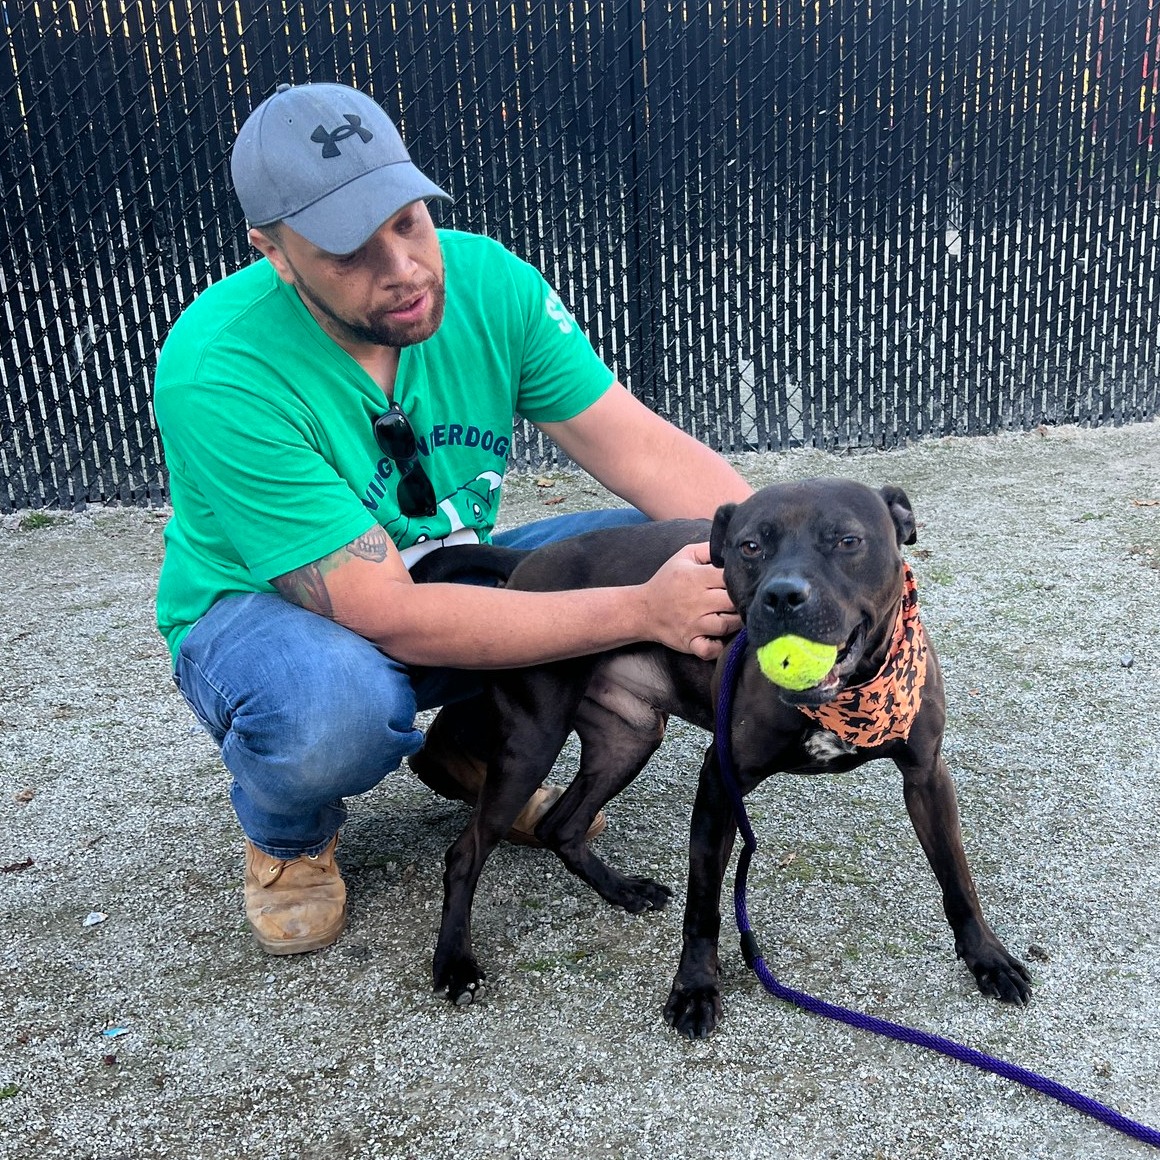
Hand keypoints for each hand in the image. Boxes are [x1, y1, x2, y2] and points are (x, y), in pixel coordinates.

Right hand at [642, 542, 740, 659]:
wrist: (643, 610)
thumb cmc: (667, 581)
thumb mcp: (683, 556)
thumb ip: (708, 549)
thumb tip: (731, 546)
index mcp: (695, 578)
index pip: (728, 577)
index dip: (741, 578)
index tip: (746, 580)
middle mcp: (696, 601)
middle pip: (733, 602)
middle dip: (742, 601)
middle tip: (747, 600)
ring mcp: (693, 624)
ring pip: (726, 625)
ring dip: (737, 622)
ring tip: (737, 616)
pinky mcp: (690, 642)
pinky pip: (710, 650)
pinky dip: (718, 647)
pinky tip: (721, 639)